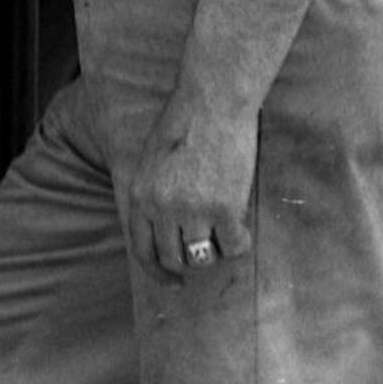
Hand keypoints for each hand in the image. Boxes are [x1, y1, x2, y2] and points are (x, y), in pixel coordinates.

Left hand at [125, 94, 255, 280]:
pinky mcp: (224, 207)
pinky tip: (242, 228)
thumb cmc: (186, 122)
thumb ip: (154, 194)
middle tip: (209, 246)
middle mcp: (161, 208)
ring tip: (226, 229)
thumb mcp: (152, 160)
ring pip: (203, 256)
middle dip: (190, 258)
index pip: (143, 250)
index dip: (158, 273)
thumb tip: (168, 229)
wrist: (213, 101)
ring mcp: (192, 210)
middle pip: (173, 257)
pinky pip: (234, 246)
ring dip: (216, 250)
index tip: (174, 283)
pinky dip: (240, 243)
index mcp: (140, 196)